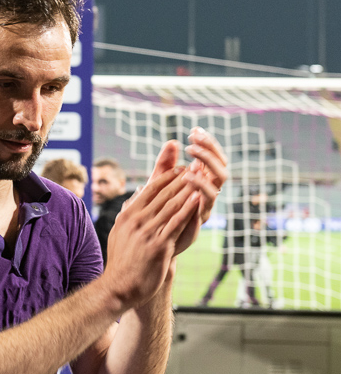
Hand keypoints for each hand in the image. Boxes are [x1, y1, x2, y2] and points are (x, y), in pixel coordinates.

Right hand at [103, 165, 201, 309]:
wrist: (120, 286)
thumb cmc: (122, 262)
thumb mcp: (119, 233)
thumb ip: (127, 214)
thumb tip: (134, 198)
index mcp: (128, 215)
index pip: (150, 189)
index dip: (167, 177)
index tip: (180, 168)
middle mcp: (136, 220)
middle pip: (163, 194)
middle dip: (181, 179)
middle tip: (195, 167)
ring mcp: (148, 232)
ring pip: (172, 206)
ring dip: (188, 190)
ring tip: (201, 179)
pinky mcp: (159, 246)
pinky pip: (177, 224)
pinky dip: (188, 210)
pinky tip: (198, 200)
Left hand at [136, 129, 227, 256]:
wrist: (152, 242)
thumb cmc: (157, 210)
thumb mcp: (159, 183)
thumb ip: (166, 164)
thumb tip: (172, 141)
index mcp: (201, 183)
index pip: (213, 159)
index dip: (208, 144)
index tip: (194, 131)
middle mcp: (207, 194)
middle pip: (221, 170)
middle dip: (210, 154)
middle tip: (194, 143)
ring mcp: (204, 208)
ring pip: (216, 188)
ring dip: (205, 173)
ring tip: (190, 162)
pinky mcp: (197, 222)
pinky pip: (204, 206)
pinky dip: (199, 192)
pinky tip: (187, 179)